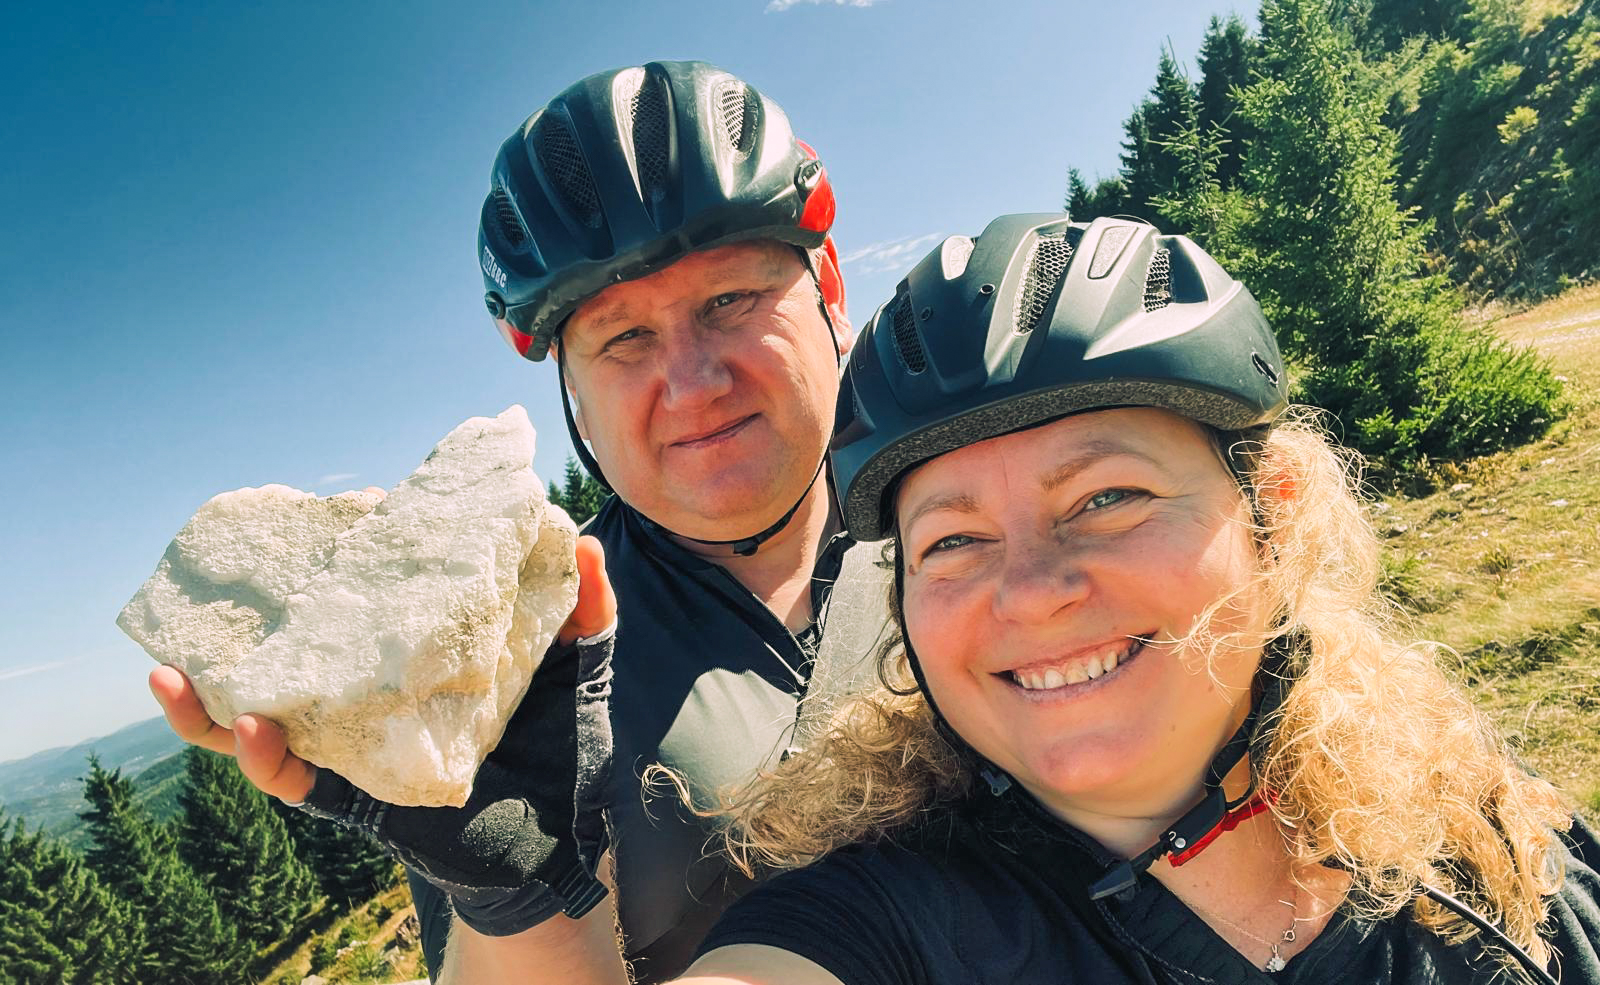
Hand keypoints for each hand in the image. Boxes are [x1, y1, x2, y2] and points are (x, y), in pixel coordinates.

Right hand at [151, 534, 618, 933]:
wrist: (568, 840)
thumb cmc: (567, 750)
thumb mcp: (580, 670)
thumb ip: (585, 610)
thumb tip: (584, 541)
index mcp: (414, 662)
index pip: (362, 610)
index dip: (341, 567)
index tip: (340, 517)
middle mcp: (373, 701)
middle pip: (293, 661)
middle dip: (242, 632)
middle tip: (213, 587)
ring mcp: (358, 749)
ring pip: (263, 725)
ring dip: (208, 706)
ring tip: (171, 676)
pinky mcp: (358, 797)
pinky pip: (297, 782)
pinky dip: (265, 758)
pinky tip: (246, 725)